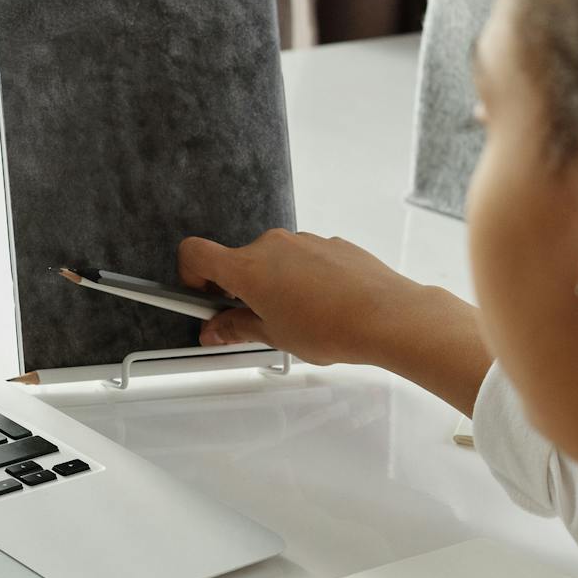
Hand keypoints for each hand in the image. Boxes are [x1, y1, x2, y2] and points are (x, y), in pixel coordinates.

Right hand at [178, 229, 424, 362]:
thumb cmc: (332, 326)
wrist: (387, 316)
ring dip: (275, 284)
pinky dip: (304, 279)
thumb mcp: (274, 336)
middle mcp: (272, 245)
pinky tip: (322, 308)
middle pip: (238, 260)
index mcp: (248, 267)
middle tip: (254, 321)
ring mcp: (304, 241)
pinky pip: (304, 259)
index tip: (203, 297)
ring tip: (297, 319)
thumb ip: (238, 328)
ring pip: (274, 261)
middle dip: (240, 289)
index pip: (196, 254)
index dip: (191, 275)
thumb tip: (217, 329)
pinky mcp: (330, 244)